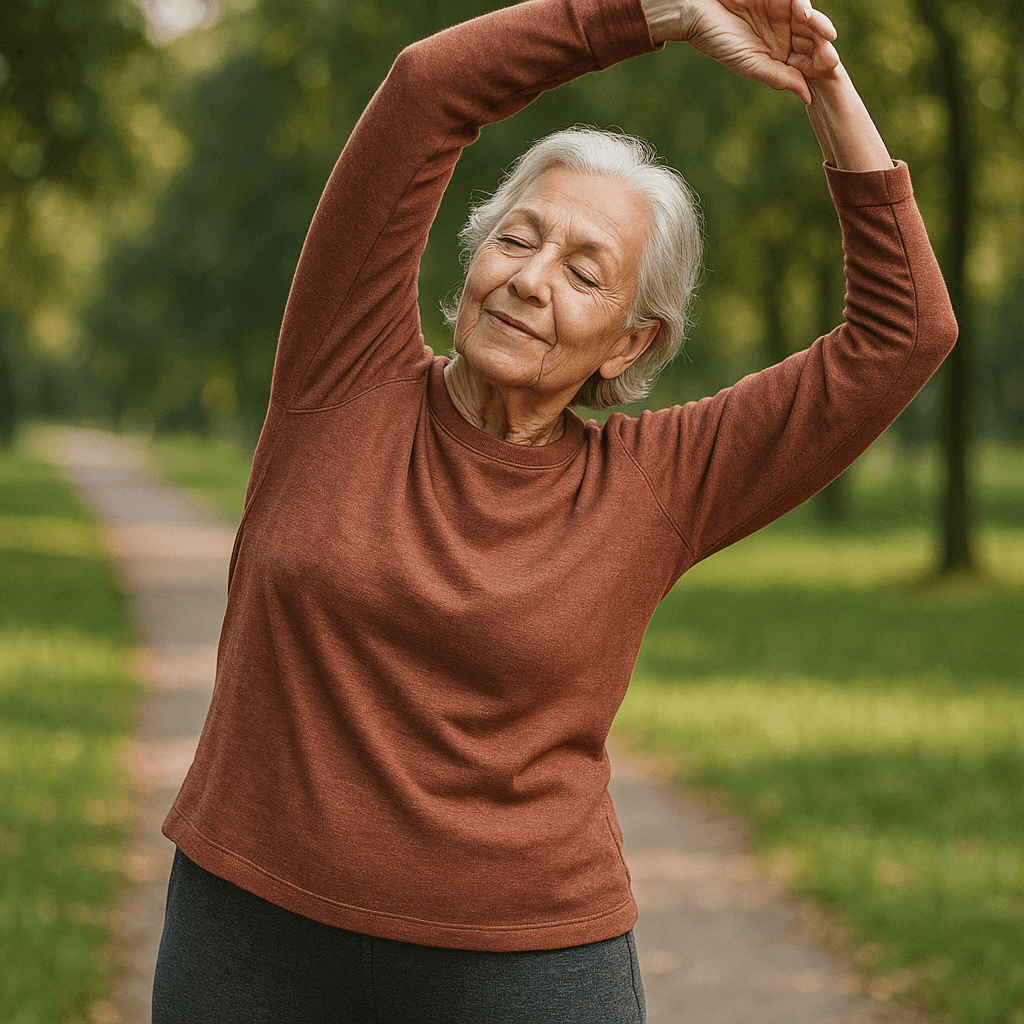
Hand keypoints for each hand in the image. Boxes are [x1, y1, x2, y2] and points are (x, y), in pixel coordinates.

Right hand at [644, 0, 839, 103]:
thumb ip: (780, 78)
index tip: (828, 69)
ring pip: (810, 20)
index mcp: (777, 56)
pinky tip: (803, 15)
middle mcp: (783, 35)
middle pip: (812, 41)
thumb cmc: (718, 41)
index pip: (805, 62)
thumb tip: (808, 96)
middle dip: (824, 47)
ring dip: (821, 26)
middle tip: (831, 55)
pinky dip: (804, 6)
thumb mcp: (751, 64)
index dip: (818, 65)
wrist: (696, 12)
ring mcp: (781, 14)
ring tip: (828, 35)